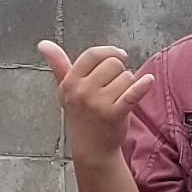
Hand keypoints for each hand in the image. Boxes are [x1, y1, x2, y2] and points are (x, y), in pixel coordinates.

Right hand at [38, 40, 151, 166]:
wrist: (91, 148)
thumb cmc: (80, 114)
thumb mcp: (65, 90)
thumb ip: (57, 64)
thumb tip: (43, 43)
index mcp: (70, 82)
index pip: (93, 54)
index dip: (109, 52)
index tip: (120, 56)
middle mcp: (82, 91)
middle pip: (113, 64)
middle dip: (119, 72)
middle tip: (113, 89)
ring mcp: (98, 103)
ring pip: (126, 77)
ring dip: (128, 86)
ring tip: (118, 99)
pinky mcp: (114, 114)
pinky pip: (132, 93)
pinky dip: (142, 86)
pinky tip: (148, 80)